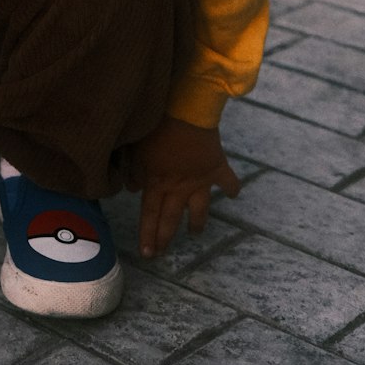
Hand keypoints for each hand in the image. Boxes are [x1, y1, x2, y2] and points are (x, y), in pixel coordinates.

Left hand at [125, 116, 239, 258]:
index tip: (147, 254)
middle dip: (165, 237)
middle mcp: (179, 188)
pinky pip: (229, 182)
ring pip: (200, 209)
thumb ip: (132, 170)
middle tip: (162, 253)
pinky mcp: (217, 168)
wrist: (185, 110)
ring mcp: (200, 180)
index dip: (147, 234)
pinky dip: (232, 188)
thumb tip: (132, 189)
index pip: (149, 214)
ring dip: (197, 223)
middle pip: (171, 218)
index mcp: (157, 182)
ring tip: (196, 232)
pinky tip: (233, 194)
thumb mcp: (136, 148)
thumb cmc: (155, 125)